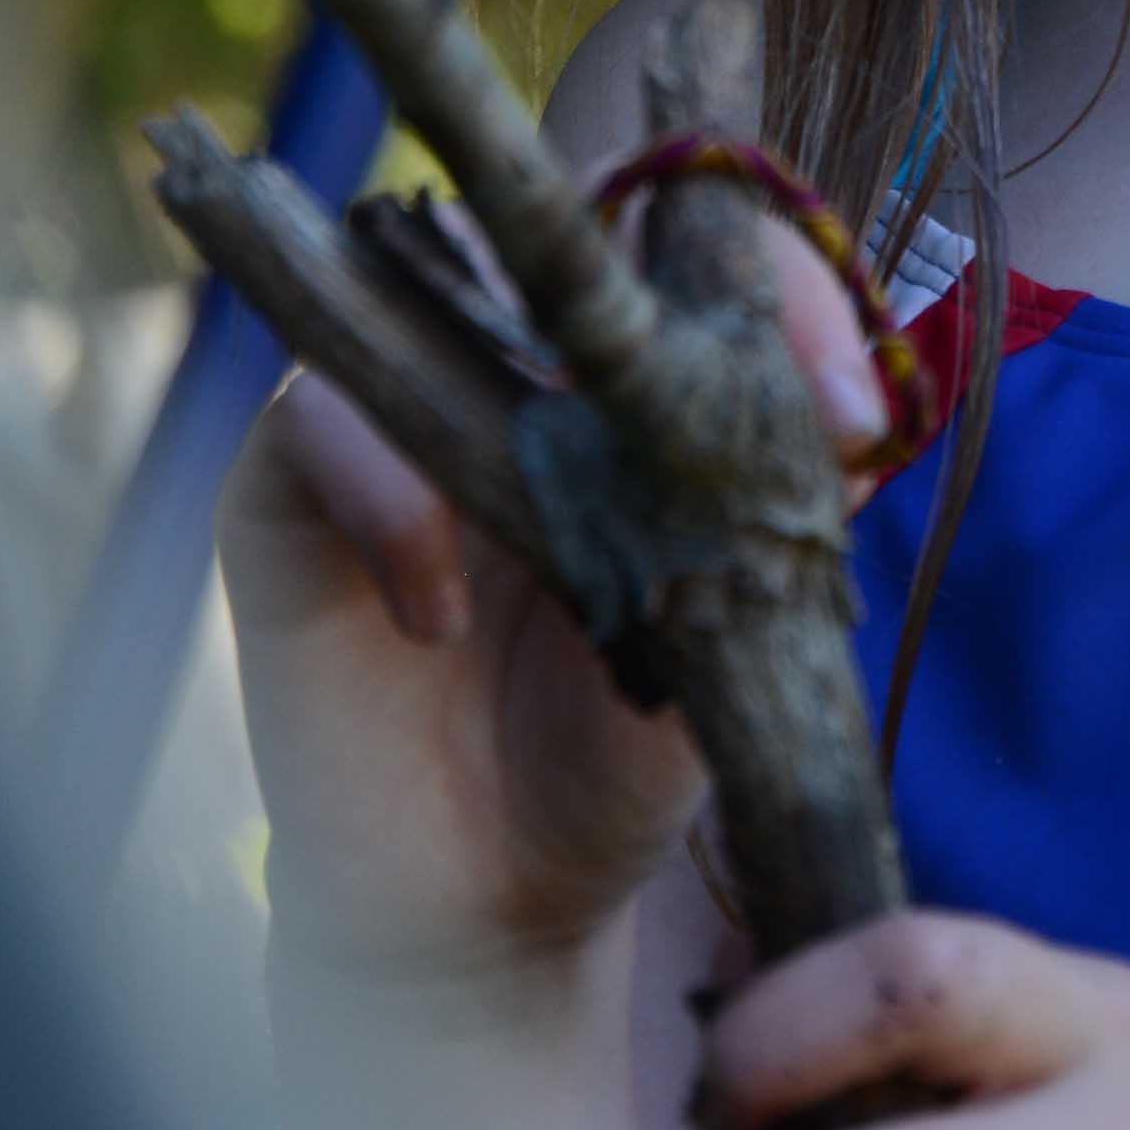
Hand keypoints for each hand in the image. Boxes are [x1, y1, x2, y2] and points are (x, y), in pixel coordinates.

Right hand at [221, 194, 902, 1002]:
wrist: (490, 912)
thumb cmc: (616, 756)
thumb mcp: (734, 637)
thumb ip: (783, 512)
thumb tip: (850, 402)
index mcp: (617, 376)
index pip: (686, 240)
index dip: (771, 273)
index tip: (849, 401)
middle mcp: (497, 365)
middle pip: (546, 217)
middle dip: (637, 265)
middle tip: (717, 371)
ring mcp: (385, 414)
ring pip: (414, 282)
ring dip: (502, 368)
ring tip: (575, 499)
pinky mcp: (280, 495)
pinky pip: (314, 421)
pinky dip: (387, 496)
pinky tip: (441, 612)